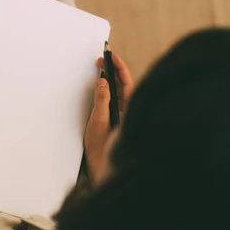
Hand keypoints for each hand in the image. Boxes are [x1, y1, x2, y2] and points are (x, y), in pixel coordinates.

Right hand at [84, 53, 132, 183]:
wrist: (105, 172)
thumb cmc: (103, 152)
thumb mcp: (98, 123)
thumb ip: (101, 101)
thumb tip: (102, 82)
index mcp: (130, 112)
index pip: (127, 83)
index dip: (119, 68)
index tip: (110, 56)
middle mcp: (130, 112)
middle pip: (125, 85)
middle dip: (114, 70)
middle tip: (102, 59)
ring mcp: (124, 116)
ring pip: (120, 92)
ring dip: (111, 79)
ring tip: (101, 68)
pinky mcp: (117, 120)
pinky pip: (115, 100)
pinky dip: (109, 89)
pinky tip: (103, 84)